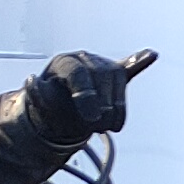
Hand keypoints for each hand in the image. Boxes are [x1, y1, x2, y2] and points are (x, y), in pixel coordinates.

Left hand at [26, 47, 149, 143]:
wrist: (61, 110)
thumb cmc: (51, 107)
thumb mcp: (40, 105)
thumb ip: (37, 96)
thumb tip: (31, 81)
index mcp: (64, 63)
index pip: (79, 74)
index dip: (86, 97)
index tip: (90, 120)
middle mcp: (84, 58)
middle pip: (101, 75)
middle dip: (103, 105)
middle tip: (98, 128)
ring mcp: (102, 65)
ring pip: (118, 80)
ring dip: (117, 106)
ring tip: (111, 126)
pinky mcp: (117, 75)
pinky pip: (130, 67)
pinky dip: (140, 62)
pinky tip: (151, 54)